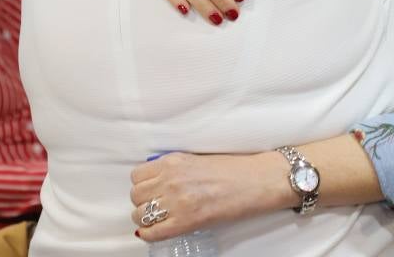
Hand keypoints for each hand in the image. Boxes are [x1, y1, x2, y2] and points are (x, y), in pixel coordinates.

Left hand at [130, 151, 290, 241]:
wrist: (258, 181)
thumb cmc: (234, 170)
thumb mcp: (196, 160)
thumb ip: (173, 168)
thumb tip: (154, 180)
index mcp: (173, 162)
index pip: (137, 176)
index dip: (143, 185)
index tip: (151, 189)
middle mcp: (171, 180)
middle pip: (136, 195)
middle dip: (144, 201)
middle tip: (158, 204)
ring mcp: (177, 201)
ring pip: (140, 214)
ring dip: (147, 217)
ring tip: (162, 217)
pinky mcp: (187, 221)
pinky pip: (153, 232)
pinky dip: (152, 234)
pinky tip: (162, 230)